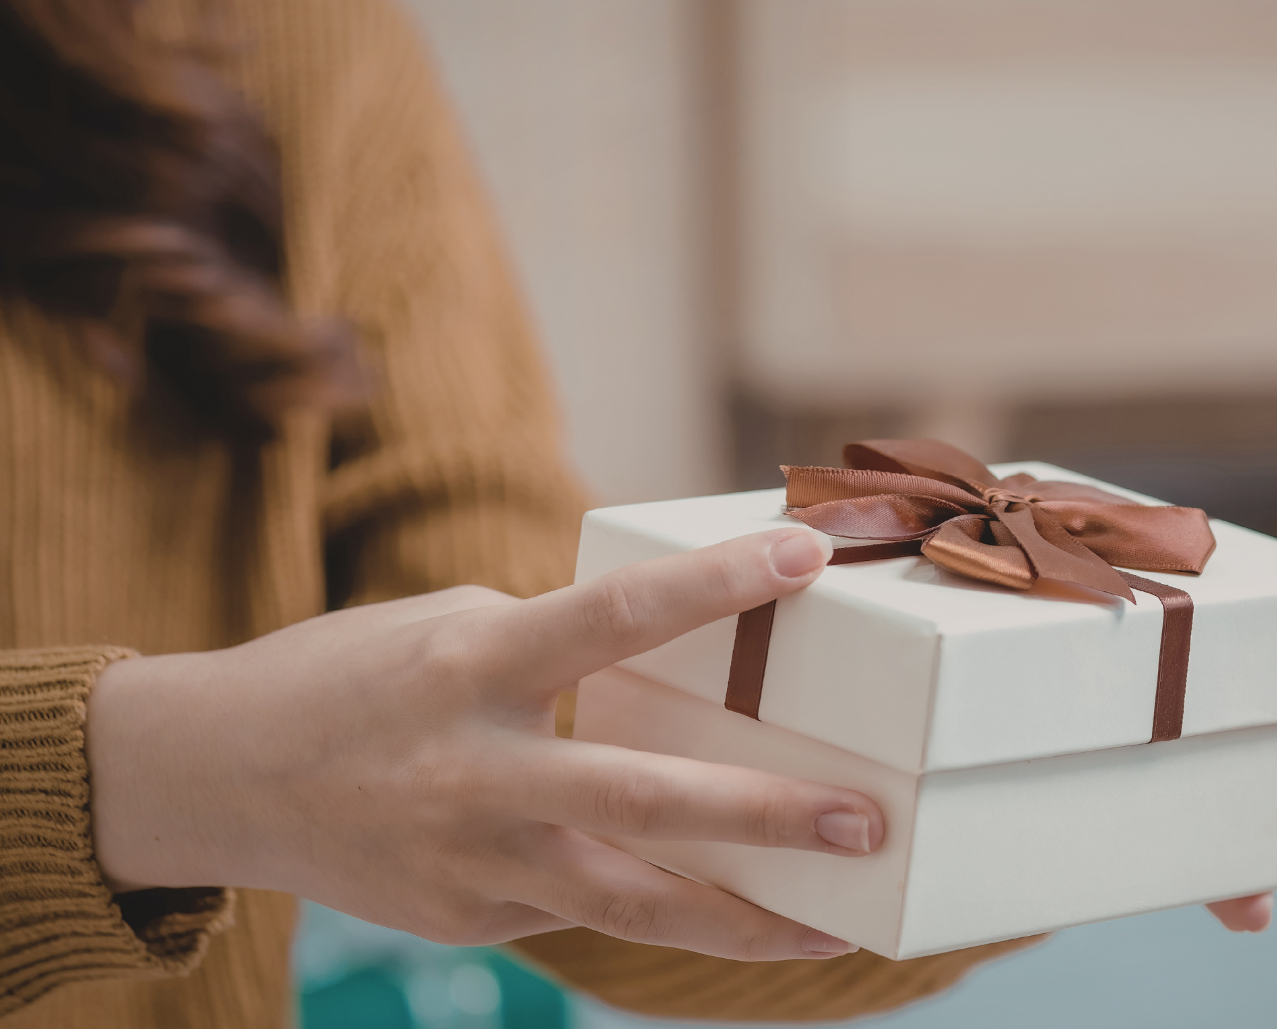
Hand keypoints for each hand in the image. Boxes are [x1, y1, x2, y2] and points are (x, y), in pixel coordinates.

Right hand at [85, 527, 883, 959]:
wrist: (218, 778)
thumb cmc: (351, 676)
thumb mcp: (453, 628)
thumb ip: (559, 645)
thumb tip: (676, 656)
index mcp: (475, 667)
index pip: (615, 615)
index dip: (716, 582)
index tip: (807, 552)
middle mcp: (479, 773)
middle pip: (643, 799)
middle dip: (762, 814)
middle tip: (863, 816)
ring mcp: (475, 862)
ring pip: (631, 904)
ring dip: (745, 918)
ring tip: (841, 918)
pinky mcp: (473, 919)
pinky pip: (587, 914)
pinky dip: (664, 912)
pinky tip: (738, 912)